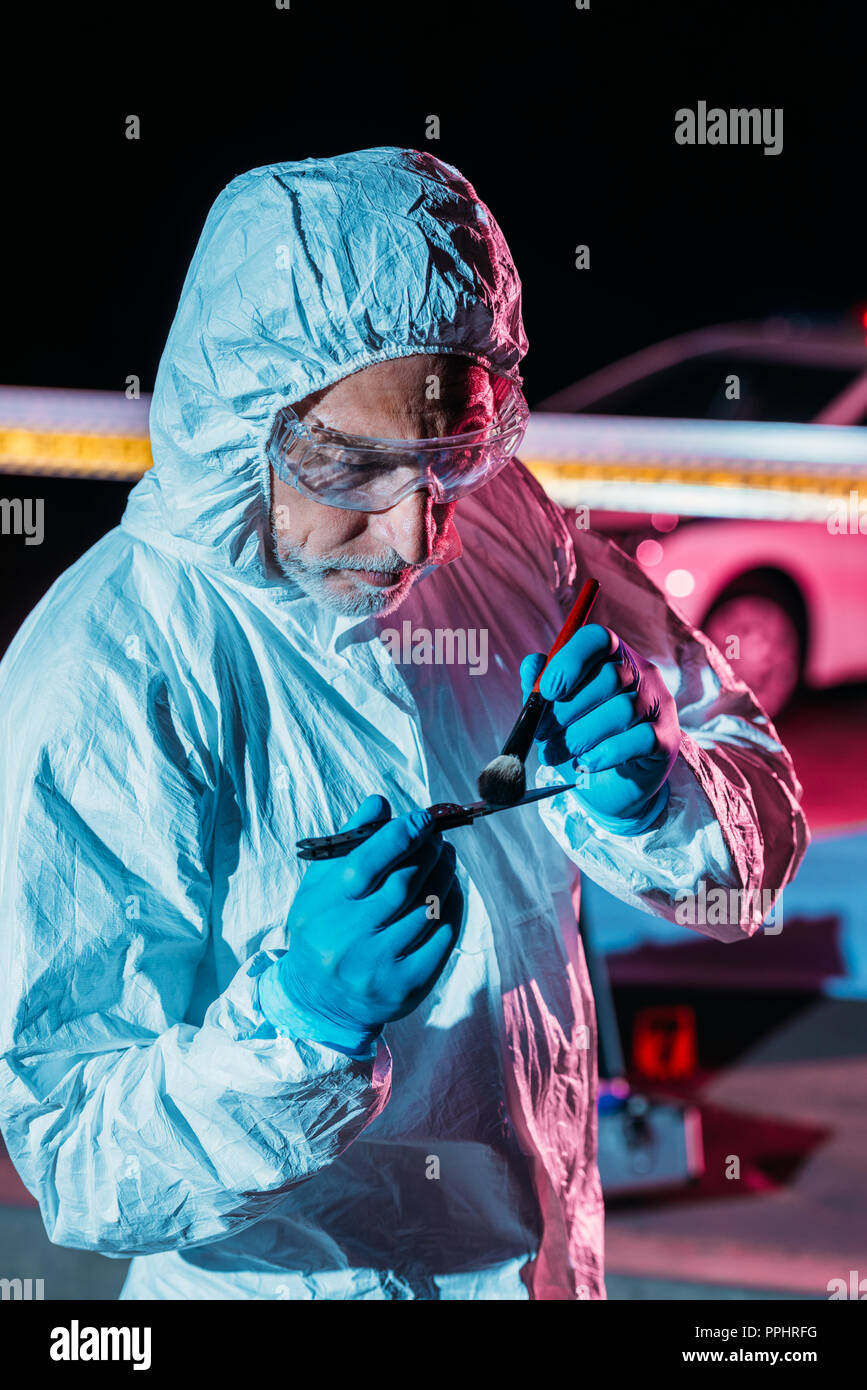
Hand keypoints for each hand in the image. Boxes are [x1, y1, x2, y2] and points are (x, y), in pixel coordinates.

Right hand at [260, 796, 463, 1052]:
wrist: (320, 999)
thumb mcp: (321, 884)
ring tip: (446, 858)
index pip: (367, 864)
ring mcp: (378, 966)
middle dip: (428, 853)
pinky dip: (452, 907)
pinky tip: (450, 890)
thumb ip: (350, 842)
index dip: (400, 836)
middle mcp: (348, 940)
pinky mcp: (406, 986)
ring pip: (428, 909)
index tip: (423, 818)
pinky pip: (442, 938)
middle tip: (439, 837)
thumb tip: (379, 802)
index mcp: (323, 908)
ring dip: (445, 876)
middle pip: (404, 885)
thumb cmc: (323, 927)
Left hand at [520, 624, 679, 827]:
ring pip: (623, 710)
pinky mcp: (667, 738)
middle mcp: (642, 674)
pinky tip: (584, 764)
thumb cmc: (581, 737)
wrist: (610, 786)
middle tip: (542, 734)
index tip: (547, 691)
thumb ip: (541, 686)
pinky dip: (606, 753)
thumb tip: (532, 666)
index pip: (598, 639)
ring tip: (555, 754)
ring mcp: (659, 705)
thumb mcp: (555, 710)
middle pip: (610, 677)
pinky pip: (640, 739)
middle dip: (567, 710)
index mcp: (613, 656)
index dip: (570, 661)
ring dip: (580, 736)